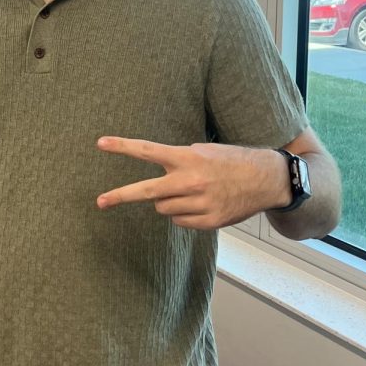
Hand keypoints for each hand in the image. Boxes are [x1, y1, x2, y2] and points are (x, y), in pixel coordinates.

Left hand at [95, 136, 288, 229]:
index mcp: (186, 158)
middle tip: (100, 201)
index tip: (100, 144)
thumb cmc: (230, 161)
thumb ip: (178, 162)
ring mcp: (198, 203)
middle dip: (120, 196)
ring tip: (191, 192)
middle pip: (146, 192)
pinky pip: (179, 220)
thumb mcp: (203, 151)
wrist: (265, 179)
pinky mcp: (208, 221)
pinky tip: (201, 204)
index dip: (122, 147)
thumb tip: (156, 183)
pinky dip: (183, 214)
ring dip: (168, 201)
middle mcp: (189, 181)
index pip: (148, 150)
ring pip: (163, 208)